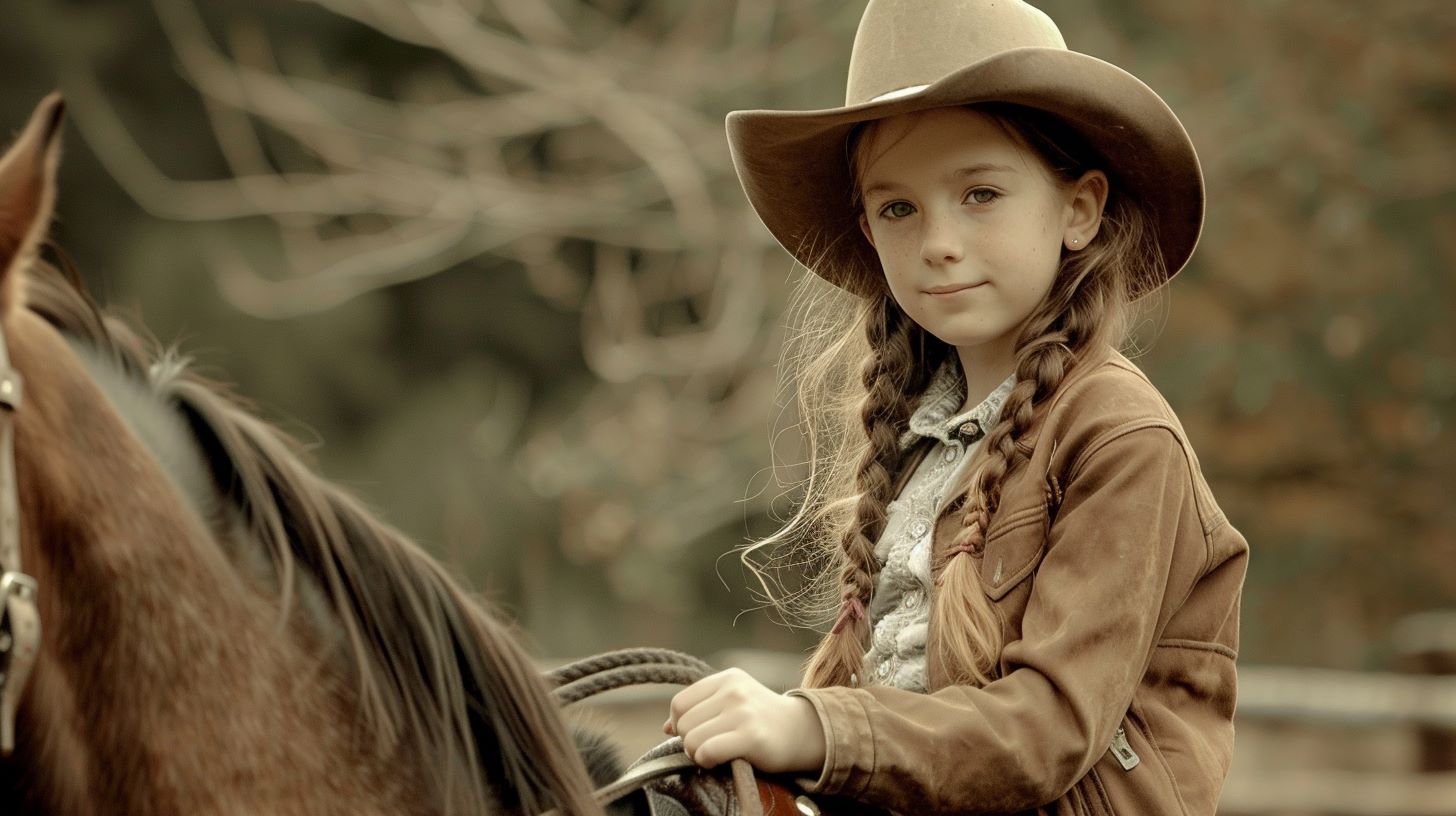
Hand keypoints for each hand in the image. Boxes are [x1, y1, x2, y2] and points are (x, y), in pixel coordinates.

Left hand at [664, 667, 826, 773]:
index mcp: (727, 678)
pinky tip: (721, 761)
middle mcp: (734, 691)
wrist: (803, 732)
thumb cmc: (762, 720)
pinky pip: (707, 752)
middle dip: (690, 741)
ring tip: (716, 753)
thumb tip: (666, 727)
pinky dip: (707, 761)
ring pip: (691, 739)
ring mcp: (743, 712)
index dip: (681, 724)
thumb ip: (701, 708)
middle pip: (684, 723)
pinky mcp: (751, 736)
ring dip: (698, 754)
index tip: (697, 733)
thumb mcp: (733, 702)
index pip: (680, 703)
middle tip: (710, 746)